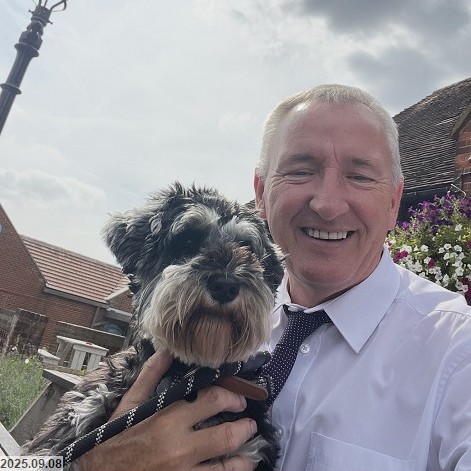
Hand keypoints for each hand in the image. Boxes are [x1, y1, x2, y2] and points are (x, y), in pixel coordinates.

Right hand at [77, 350, 257, 470]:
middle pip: (227, 435)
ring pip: (227, 468)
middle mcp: (180, 448)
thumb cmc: (115, 438)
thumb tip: (168, 351)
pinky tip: (234, 469)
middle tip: (249, 423)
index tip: (238, 397)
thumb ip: (151, 374)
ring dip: (244, 459)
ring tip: (249, 452)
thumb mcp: (130, 403)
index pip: (213, 400)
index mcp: (168, 420)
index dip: (231, 396)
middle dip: (245, 427)